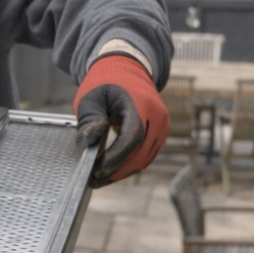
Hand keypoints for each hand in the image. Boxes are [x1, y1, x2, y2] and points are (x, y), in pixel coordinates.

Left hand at [72, 53, 169, 185]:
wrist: (128, 71)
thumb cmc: (106, 83)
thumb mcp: (91, 97)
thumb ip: (90, 119)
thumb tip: (89, 141)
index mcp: (141, 104)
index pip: (132, 138)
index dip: (115, 158)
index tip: (97, 171)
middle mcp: (158, 116)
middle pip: (140, 153)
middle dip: (117, 170)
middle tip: (94, 181)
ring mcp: (163, 126)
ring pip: (144, 158)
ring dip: (123, 171)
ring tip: (100, 178)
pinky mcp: (161, 134)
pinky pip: (147, 155)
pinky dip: (130, 165)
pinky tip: (113, 169)